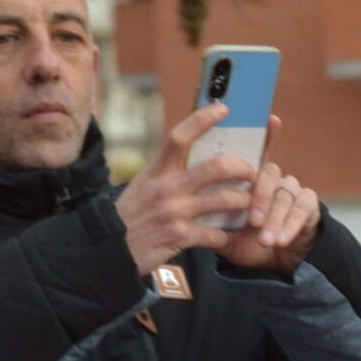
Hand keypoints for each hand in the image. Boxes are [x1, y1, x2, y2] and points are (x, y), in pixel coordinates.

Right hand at [114, 104, 248, 274]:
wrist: (108, 251)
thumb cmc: (130, 216)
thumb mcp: (143, 186)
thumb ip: (165, 173)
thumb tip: (191, 157)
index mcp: (157, 171)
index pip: (180, 137)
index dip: (203, 120)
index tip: (223, 109)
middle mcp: (167, 188)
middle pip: (216, 167)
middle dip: (242, 167)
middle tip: (252, 171)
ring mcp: (175, 213)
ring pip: (224, 200)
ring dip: (244, 201)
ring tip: (249, 203)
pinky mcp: (181, 237)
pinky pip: (216, 234)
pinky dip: (227, 235)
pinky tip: (228, 235)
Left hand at [212, 115, 322, 277]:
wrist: (274, 263)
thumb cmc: (246, 242)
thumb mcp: (224, 230)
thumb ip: (210, 216)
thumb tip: (187, 205)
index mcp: (249, 179)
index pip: (253, 151)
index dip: (263, 134)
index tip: (269, 119)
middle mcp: (272, 178)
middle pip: (268, 173)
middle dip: (261, 197)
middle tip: (253, 220)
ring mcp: (292, 190)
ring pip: (285, 194)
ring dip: (275, 219)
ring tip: (264, 239)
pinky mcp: (308, 205)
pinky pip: (301, 209)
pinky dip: (289, 226)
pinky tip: (279, 240)